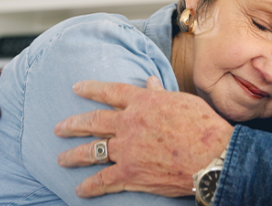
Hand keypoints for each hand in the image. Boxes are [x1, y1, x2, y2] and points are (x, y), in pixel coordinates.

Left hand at [55, 76, 233, 197]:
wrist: (211, 155)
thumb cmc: (203, 125)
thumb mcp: (181, 101)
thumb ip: (160, 93)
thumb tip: (150, 82)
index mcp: (142, 102)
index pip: (110, 91)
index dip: (91, 89)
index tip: (77, 88)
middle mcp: (129, 123)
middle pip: (93, 121)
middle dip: (73, 124)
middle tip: (59, 128)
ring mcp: (127, 149)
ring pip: (93, 150)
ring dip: (75, 155)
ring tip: (62, 159)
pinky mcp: (130, 173)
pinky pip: (104, 179)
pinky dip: (90, 186)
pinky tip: (80, 190)